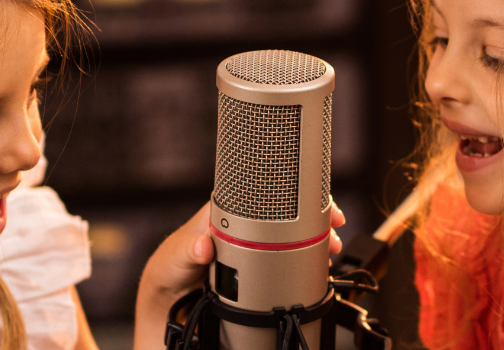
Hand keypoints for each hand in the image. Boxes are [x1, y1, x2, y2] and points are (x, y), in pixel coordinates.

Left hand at [132, 202, 346, 349]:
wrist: (169, 305)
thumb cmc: (169, 270)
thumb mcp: (174, 259)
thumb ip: (186, 251)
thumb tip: (203, 245)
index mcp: (224, 217)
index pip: (263, 198)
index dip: (291, 197)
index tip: (314, 204)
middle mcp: (244, 232)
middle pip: (286, 218)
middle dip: (314, 220)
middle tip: (334, 226)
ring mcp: (254, 253)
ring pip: (291, 242)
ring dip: (315, 244)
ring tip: (331, 250)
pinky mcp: (259, 275)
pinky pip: (287, 265)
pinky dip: (306, 266)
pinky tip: (319, 269)